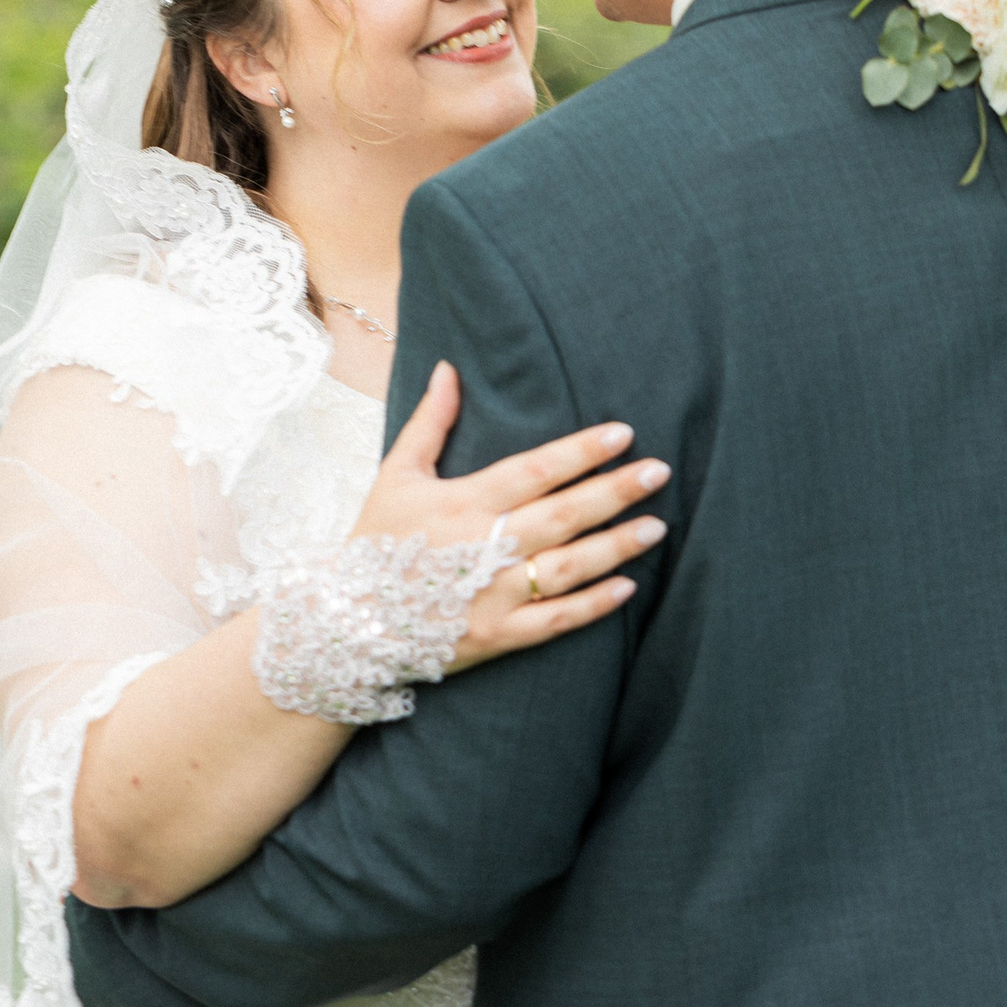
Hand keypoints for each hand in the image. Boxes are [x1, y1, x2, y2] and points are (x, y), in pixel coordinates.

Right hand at [350, 360, 668, 674]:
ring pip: (567, 568)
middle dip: (614, 492)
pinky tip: (627, 588)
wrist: (348, 622)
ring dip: (615, 546)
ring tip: (656, 526)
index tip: (621, 433)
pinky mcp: (497, 637)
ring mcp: (491, 596)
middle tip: (659, 471)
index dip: (579, 452)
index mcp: (462, 503)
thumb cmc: (375, 543)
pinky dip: (592, 606)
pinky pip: (554, 621)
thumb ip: (430, 422)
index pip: (533, 470)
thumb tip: (448, 368)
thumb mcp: (396, 475)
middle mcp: (483, 548)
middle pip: (562, 515)